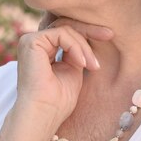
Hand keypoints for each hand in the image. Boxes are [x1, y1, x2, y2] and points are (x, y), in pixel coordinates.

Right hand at [15, 12, 113, 128]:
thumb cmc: (58, 101)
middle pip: (65, 25)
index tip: (109, 35)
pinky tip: (82, 63)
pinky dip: (75, 46)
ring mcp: (30, 41)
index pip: (66, 32)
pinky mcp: (31, 42)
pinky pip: (61, 34)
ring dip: (84, 46)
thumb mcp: (74, 69)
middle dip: (89, 30)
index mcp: (42, 50)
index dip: (87, 32)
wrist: (44, 115)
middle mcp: (33, 43)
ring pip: (65, 29)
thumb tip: (89, 37)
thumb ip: (76, 53)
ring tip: (93, 65)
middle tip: (110, 34)